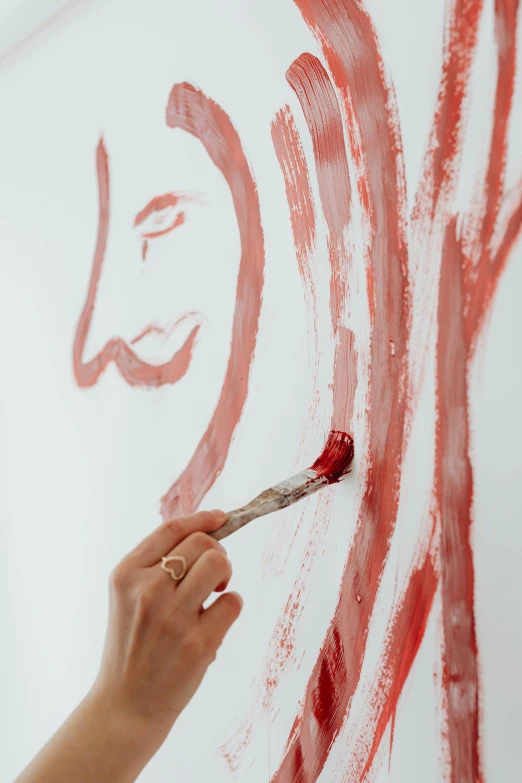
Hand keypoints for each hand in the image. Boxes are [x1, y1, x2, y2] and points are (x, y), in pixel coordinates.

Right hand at [91, 509, 241, 742]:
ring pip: (219, 563)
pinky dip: (230, 607)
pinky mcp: (198, 643)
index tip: (221, 518)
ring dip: (225, 574)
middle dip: (216, 552)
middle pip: (201, 543)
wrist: (125, 704)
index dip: (202, 518)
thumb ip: (156, 564)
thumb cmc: (132, 644)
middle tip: (213, 575)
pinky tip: (214, 621)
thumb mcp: (128, 597)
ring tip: (215, 592)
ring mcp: (173, 617)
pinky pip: (232, 602)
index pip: (171, 529)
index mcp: (126, 574)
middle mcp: (147, 591)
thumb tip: (206, 530)